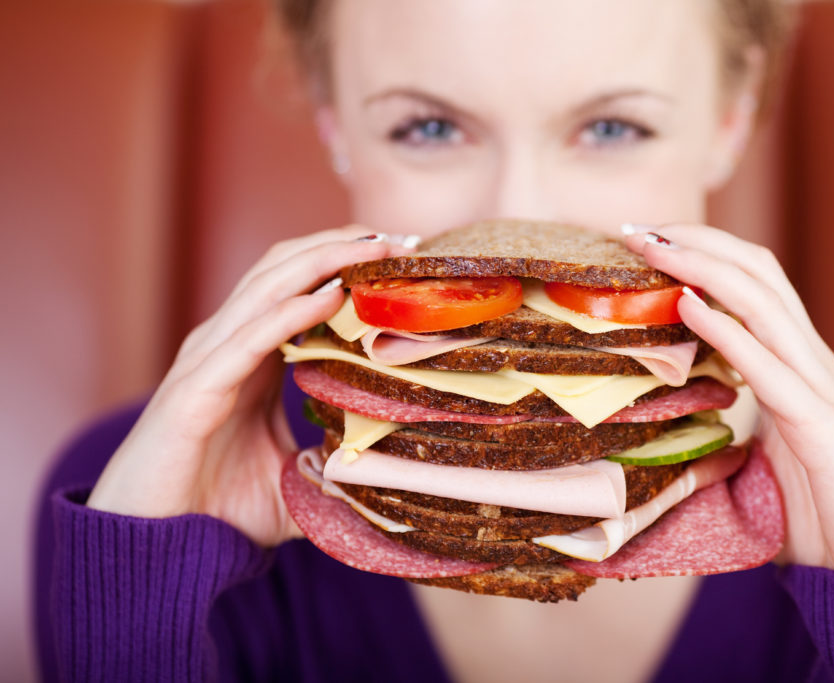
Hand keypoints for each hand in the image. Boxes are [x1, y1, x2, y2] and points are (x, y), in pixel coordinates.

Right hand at [87, 227, 413, 546]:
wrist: (155, 549)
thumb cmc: (216, 509)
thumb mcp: (293, 480)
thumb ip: (332, 468)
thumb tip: (381, 474)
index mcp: (250, 355)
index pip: (297, 286)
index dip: (343, 262)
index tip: (400, 255)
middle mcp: (227, 344)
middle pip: (284, 269)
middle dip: (341, 246)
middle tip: (399, 237)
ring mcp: (208, 361)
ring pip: (267, 288)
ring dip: (324, 261)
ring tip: (375, 247)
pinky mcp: (196, 390)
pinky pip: (249, 338)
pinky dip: (290, 312)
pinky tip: (330, 296)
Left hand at [626, 225, 833, 575]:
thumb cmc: (826, 517)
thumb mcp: (768, 462)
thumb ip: (736, 435)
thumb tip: (683, 440)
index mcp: (798, 367)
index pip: (754, 286)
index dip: (703, 255)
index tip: (645, 243)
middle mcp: (812, 363)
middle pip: (758, 272)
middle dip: (696, 241)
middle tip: (636, 228)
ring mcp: (822, 388)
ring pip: (764, 302)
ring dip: (703, 266)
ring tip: (653, 245)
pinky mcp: (823, 427)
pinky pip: (769, 368)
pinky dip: (726, 332)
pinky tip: (687, 307)